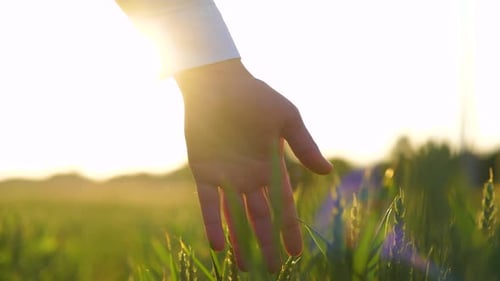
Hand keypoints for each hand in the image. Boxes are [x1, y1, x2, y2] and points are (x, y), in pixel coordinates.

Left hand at [175, 59, 331, 271]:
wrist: (218, 84)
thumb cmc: (255, 96)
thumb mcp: (287, 118)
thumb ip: (304, 145)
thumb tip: (326, 172)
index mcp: (271, 166)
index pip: (283, 206)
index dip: (289, 229)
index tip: (296, 253)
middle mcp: (250, 177)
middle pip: (260, 218)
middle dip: (266, 244)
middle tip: (271, 270)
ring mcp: (227, 176)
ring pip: (233, 216)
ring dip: (239, 241)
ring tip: (243, 267)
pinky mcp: (204, 171)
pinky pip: (207, 203)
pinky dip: (213, 223)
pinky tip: (218, 246)